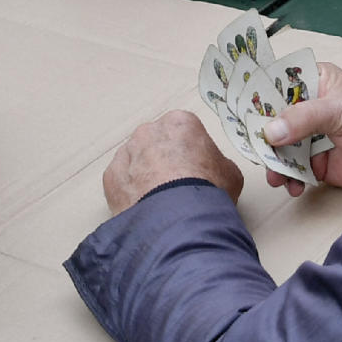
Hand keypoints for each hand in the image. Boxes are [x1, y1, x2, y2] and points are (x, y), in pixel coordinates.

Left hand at [101, 111, 242, 213]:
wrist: (180, 219)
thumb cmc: (208, 191)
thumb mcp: (230, 173)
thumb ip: (216, 162)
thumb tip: (210, 170)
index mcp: (180, 122)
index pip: (184, 132)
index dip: (191, 154)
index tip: (195, 171)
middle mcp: (149, 131)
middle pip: (156, 143)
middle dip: (163, 161)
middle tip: (176, 188)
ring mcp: (127, 153)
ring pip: (135, 161)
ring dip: (144, 176)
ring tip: (159, 203)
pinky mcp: (111, 176)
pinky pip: (121, 181)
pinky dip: (130, 193)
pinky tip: (144, 209)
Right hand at [261, 61, 341, 194]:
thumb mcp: (339, 110)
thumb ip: (304, 118)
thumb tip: (269, 131)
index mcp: (312, 82)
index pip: (275, 85)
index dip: (256, 100)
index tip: (239, 116)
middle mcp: (307, 108)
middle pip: (272, 121)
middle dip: (263, 140)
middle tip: (259, 155)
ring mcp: (311, 136)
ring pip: (280, 149)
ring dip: (275, 164)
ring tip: (277, 177)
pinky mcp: (317, 162)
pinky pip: (294, 170)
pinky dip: (289, 180)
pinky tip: (293, 187)